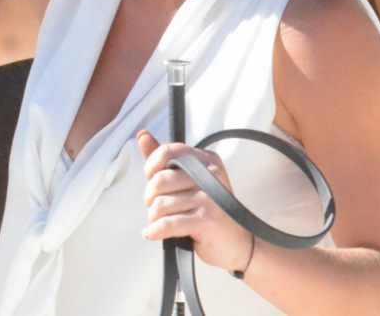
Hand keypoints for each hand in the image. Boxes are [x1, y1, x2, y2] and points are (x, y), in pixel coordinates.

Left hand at [137, 129, 253, 273]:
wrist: (237, 244)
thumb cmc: (208, 211)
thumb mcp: (188, 181)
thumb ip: (164, 160)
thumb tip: (142, 135)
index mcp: (206, 160)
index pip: (167, 151)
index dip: (151, 166)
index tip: (150, 179)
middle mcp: (210, 175)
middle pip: (160, 181)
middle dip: (150, 198)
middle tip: (156, 208)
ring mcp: (210, 198)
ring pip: (161, 204)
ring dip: (154, 217)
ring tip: (161, 222)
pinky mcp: (207, 220)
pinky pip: (168, 223)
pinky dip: (155, 230)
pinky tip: (152, 233)